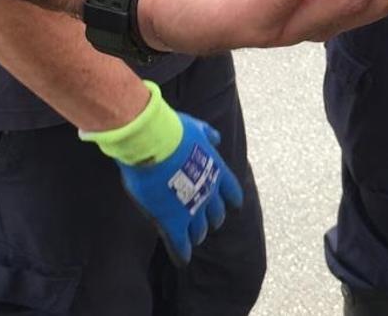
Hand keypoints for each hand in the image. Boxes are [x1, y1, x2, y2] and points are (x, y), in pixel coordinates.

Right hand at [80, 84, 243, 264]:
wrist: (154, 142)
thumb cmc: (171, 130)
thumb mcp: (196, 128)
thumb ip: (207, 135)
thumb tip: (217, 138)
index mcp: (216, 170)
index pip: (232, 191)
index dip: (232, 200)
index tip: (234, 206)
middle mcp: (209, 192)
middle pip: (216, 214)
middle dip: (212, 219)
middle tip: (207, 223)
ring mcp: (192, 209)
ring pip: (199, 230)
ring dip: (196, 234)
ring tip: (192, 238)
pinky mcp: (173, 221)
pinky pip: (180, 243)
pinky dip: (181, 252)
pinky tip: (182, 260)